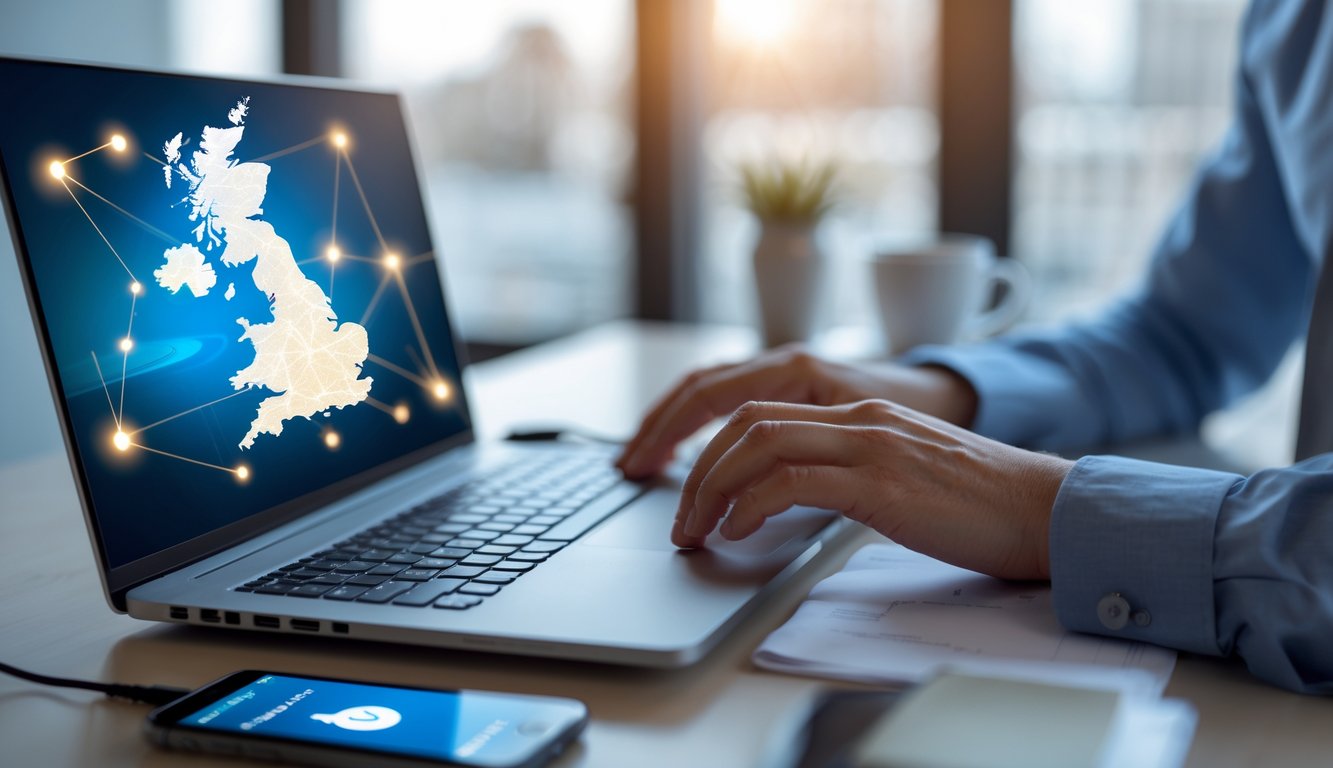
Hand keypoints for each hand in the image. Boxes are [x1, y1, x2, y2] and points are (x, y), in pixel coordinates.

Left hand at [673, 399, 1071, 580]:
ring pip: (759, 443)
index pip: (760, 406)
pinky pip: (793, 483)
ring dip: (711, 489)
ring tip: (694, 530)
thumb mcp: (901, 474)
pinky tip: (738, 534)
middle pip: (745, 419)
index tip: (682, 482)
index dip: (707, 440)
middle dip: (695, 466)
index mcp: (861, 413)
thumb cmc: (977, 505)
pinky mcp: (883, 485)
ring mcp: (871, 446)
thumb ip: (846, 473)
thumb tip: (784, 503)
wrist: (1046, 511)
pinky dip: (751, 506)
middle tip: (677, 515)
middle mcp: (860, 418)